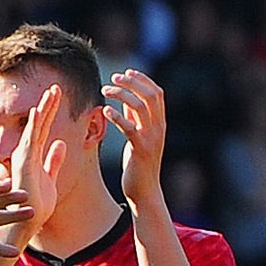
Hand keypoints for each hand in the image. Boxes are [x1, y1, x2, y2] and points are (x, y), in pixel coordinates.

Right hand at [10, 83, 68, 239]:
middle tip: (56, 86)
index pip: (43, 129)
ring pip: (34, 128)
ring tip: (52, 92)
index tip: (58, 95)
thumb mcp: (50, 178)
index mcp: (33, 156)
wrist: (25, 224)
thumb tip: (60, 143)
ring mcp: (23, 158)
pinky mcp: (23, 164)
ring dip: (43, 110)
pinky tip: (38, 111)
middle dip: (48, 105)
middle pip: (39, 124)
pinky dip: (33, 126)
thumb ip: (54, 161)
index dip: (50, 112)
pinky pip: (29, 141)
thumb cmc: (36, 206)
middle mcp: (26, 154)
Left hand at [103, 69, 167, 207]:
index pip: (156, 93)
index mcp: (160, 123)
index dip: (142, 79)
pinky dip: (117, 116)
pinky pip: (129, 127)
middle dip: (132, 82)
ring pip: (140, 106)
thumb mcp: (139, 138)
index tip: (127, 72)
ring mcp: (151, 138)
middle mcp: (159, 128)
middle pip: (150, 94)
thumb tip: (126, 99)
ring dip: (122, 94)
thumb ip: (135, 119)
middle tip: (114, 78)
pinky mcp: (141, 149)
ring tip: (106, 90)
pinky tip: (105, 111)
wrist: (144, 192)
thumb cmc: (139, 165)